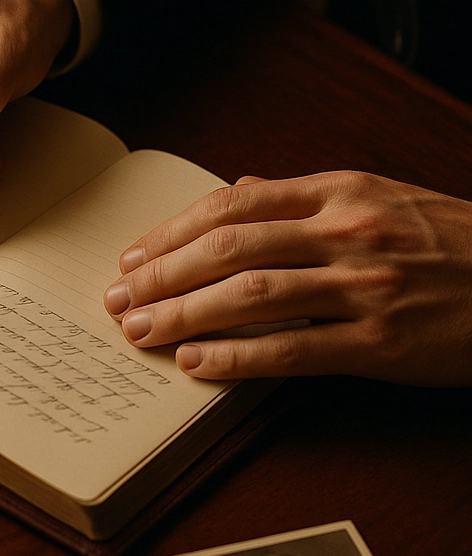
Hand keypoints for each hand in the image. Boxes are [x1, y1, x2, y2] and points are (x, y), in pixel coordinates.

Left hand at [103, 171, 471, 385]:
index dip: (173, 232)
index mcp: (340, 192)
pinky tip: (196, 364)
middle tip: (117, 297)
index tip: (133, 255)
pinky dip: (236, 357)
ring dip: (184, 314)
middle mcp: (346, 231)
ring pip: (251, 296)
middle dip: (162, 275)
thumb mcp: (381, 196)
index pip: (233, 206)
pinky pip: (292, 350)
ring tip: (139, 331)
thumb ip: (304, 196)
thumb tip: (239, 191)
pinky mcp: (382, 342)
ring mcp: (364, 287)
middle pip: (229, 248)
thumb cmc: (450, 241)